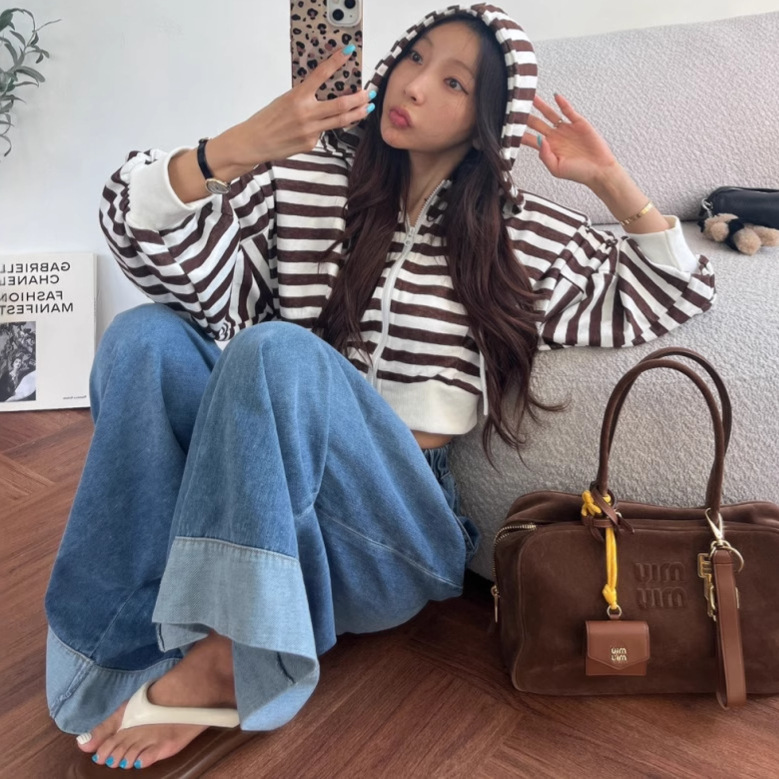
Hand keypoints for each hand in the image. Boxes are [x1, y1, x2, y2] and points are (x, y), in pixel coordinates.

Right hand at [222, 48, 373, 167]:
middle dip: (359, 98)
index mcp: (297, 96)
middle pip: (340, 105)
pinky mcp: (310, 143)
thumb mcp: (285, 100)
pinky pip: (323, 133)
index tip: (348, 52)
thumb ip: (305, 96)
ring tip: (367, 108)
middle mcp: (306, 113)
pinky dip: (324, 128)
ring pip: (340, 121)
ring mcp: (310, 130)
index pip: (321, 74)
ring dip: (357, 114)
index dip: (336, 62)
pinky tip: (316, 128)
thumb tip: (326, 92)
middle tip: (369, 93)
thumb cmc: (269, 119)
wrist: (255, 142)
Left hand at [521, 94, 619, 189]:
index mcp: (547, 148)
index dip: (519, 132)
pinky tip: (555, 97)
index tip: (508, 125)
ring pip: (550, 114)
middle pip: (536, 123)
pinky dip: (562, 103)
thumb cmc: (578, 173)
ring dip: (541, 105)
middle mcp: (555, 137)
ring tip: (531, 96)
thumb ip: (545, 155)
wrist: (598, 170)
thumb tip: (539, 139)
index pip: (530, 138)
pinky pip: (568, 111)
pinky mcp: (579, 123)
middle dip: (526, 116)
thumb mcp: (556, 168)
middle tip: (515, 106)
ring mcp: (566, 129)